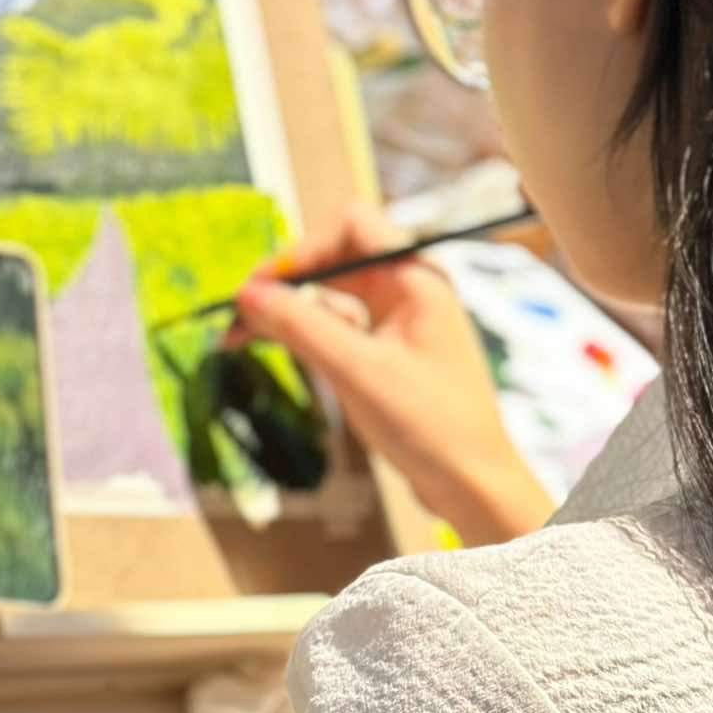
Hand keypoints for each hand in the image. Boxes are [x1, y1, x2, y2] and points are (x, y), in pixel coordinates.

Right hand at [233, 205, 551, 546]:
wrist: (473, 486)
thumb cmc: (428, 425)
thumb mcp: (356, 371)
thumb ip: (300, 325)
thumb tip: (246, 293)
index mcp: (417, 279)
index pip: (351, 227)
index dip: (301, 250)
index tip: (260, 287)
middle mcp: (412, 291)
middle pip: (336, 259)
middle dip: (286, 282)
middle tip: (239, 315)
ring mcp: (403, 323)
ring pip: (334, 297)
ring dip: (290, 310)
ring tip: (239, 337)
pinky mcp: (393, 354)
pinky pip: (342, 328)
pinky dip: (307, 335)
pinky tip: (275, 348)